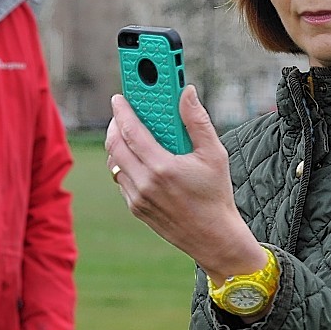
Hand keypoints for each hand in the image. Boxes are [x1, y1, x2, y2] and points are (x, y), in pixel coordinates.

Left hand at [105, 86, 261, 280]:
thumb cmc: (216, 194)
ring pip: (114, 163)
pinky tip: (138, 158)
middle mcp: (145, 184)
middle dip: (115, 125)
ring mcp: (137, 198)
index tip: (119, 98)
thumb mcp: (214, 154)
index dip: (122, 111)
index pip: (131, 132)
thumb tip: (186, 92)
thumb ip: (197, 120)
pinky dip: (124, 164)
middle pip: (114, 146)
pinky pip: (121, 179)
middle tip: (122, 113)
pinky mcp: (135, 209)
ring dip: (117, 145)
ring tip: (129, 133)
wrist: (214, 238)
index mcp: (162, 168)